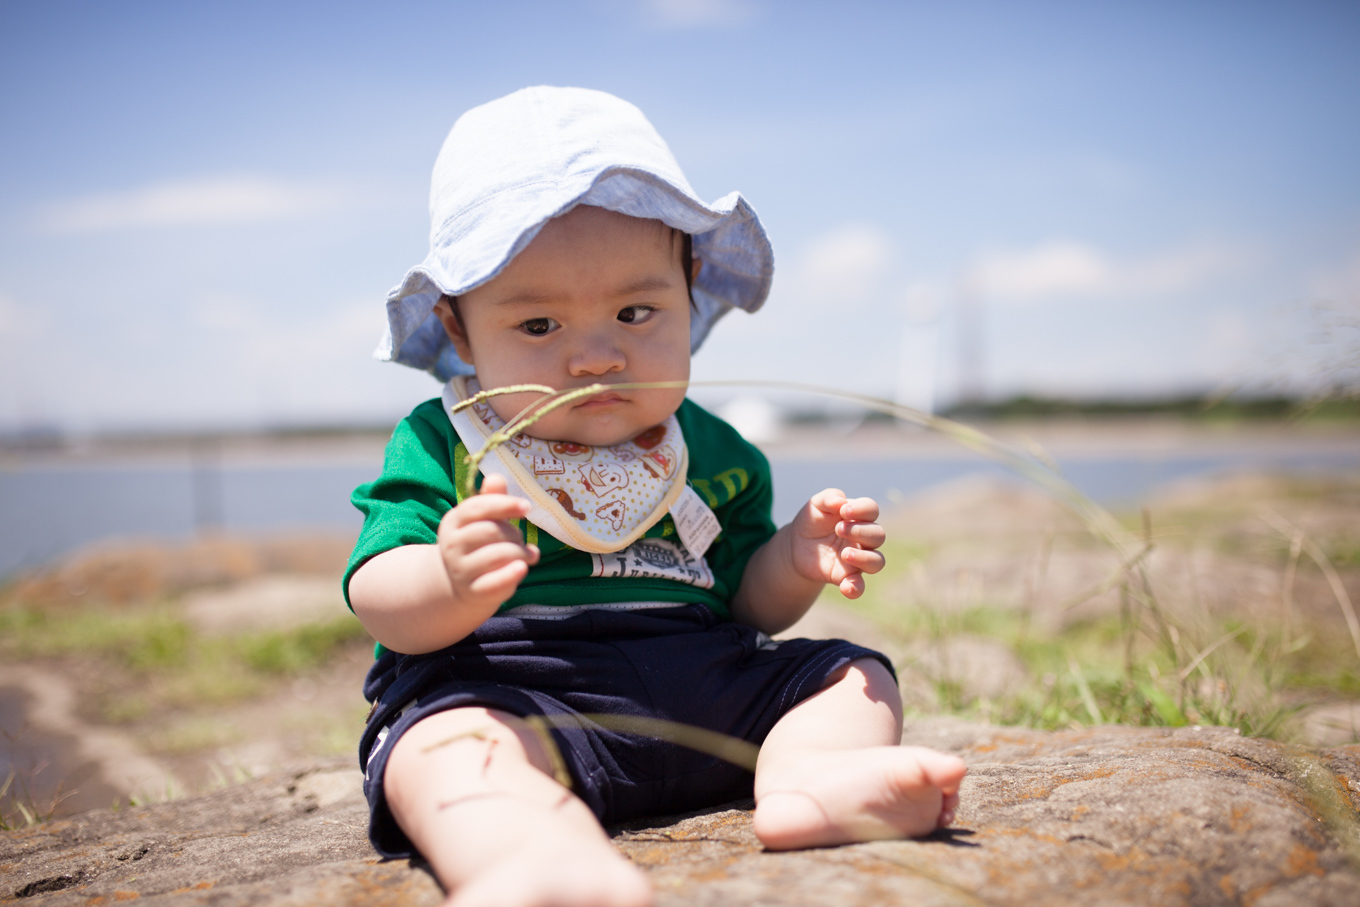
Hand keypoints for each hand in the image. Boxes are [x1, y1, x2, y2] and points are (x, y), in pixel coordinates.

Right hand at [436, 474, 539, 611]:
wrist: (461, 584)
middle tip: (521, 539)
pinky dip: (512, 573)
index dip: (504, 504)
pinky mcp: (473, 591)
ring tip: (528, 555)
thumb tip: (497, 477)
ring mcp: (460, 570)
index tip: (526, 506)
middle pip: (490, 531)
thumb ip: (491, 498)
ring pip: (497, 555)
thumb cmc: (480, 544)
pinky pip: (495, 582)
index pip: (476, 507)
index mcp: (453, 521)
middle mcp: (452, 545)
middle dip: (514, 533)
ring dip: (520, 552)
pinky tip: (523, 567)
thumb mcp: (483, 519)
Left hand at [788, 489, 885, 598]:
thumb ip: (829, 498)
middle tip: (838, 529)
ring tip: (844, 554)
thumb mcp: (815, 505)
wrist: (796, 545)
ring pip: (877, 561)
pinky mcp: (846, 576)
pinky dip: (856, 588)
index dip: (862, 509)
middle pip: (878, 535)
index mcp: (858, 516)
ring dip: (864, 558)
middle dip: (860, 531)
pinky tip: (847, 587)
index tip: (844, 511)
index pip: (872, 510)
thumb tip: (841, 502)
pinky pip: (859, 586)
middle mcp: (863, 538)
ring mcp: (857, 558)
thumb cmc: (811, 521)